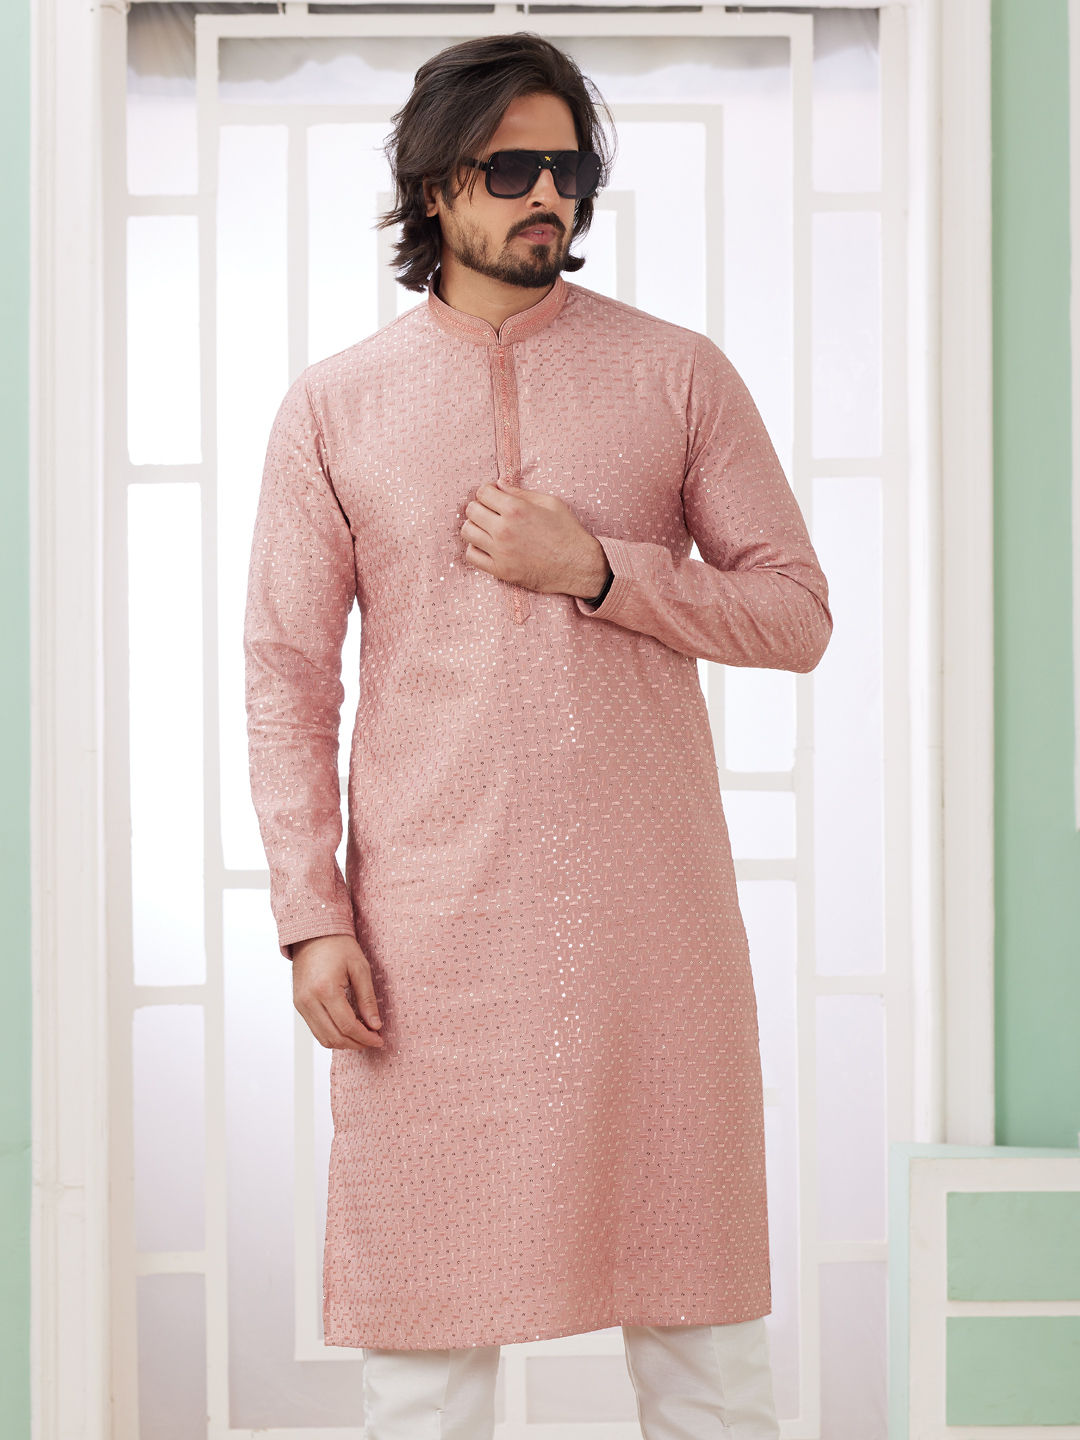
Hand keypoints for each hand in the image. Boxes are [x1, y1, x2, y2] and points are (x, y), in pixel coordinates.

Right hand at [290, 934, 384, 1048]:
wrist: (314, 935)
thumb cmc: (339, 947)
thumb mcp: (360, 969)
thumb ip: (367, 999)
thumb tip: (375, 1025)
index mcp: (325, 989)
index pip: (347, 1025)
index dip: (365, 1037)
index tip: (379, 1039)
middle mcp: (309, 1000)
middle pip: (334, 1037)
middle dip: (356, 1043)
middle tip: (373, 1040)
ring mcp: (301, 1004)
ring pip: (323, 1038)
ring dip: (344, 1043)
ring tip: (361, 1037)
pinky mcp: (299, 1005)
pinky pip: (316, 1029)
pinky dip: (332, 1034)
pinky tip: (347, 1029)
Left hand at [460, 479, 609, 598]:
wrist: (579, 566)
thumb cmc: (567, 532)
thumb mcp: (550, 503)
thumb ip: (521, 493)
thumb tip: (499, 485)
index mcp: (516, 509)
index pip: (482, 492)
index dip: (488, 491)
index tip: (494, 496)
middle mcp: (504, 529)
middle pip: (471, 510)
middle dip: (480, 507)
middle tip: (491, 512)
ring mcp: (500, 552)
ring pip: (467, 532)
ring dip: (475, 526)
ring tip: (488, 528)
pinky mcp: (500, 570)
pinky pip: (471, 556)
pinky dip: (475, 548)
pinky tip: (487, 545)